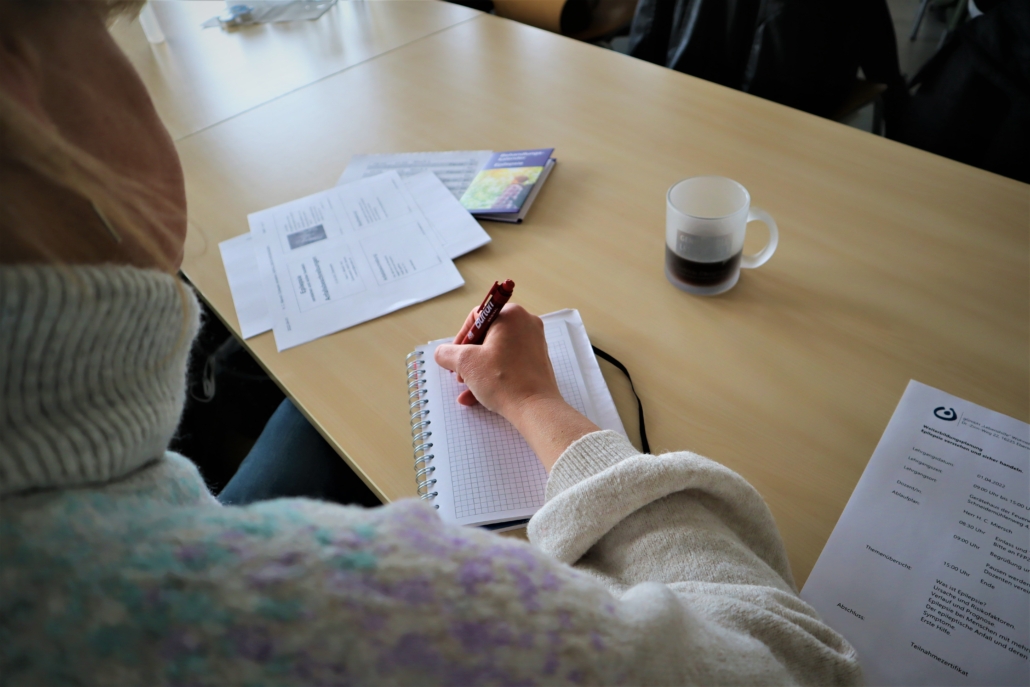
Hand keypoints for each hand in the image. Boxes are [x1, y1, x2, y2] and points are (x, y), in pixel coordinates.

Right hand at [434, 303, 560, 416]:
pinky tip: (475, 397)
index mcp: (511, 315)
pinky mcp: (537, 362)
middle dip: (469, 357)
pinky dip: (492, 376)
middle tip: (460, 374)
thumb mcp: (466, 363)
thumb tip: (442, 353)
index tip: (455, 356)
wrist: (536, 409)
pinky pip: (509, 364)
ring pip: (496, 353)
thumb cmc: (504, 380)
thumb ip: (447, 353)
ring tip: (466, 388)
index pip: (477, 317)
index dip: (461, 338)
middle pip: (487, 336)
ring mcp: (534, 343)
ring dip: (478, 370)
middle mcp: (526, 324)